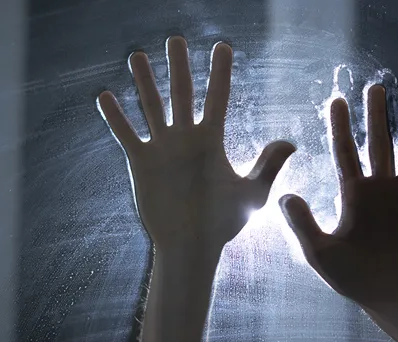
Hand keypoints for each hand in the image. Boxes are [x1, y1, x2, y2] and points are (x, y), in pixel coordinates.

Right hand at [98, 37, 295, 255]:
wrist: (192, 245)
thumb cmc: (223, 222)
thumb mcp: (251, 193)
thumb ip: (268, 165)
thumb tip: (291, 142)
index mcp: (213, 140)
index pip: (218, 98)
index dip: (221, 73)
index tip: (224, 47)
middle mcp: (186, 138)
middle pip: (182, 94)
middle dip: (179, 67)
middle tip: (176, 39)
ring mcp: (163, 148)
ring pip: (152, 107)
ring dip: (145, 83)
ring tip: (138, 57)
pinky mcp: (142, 163)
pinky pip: (127, 135)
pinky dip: (116, 117)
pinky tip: (105, 96)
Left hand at [281, 87, 397, 317]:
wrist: (389, 297)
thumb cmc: (352, 278)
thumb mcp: (321, 253)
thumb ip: (303, 225)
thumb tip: (285, 196)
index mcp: (353, 195)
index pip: (344, 152)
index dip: (340, 127)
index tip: (337, 100)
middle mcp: (378, 189)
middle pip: (377, 143)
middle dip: (375, 116)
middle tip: (375, 86)